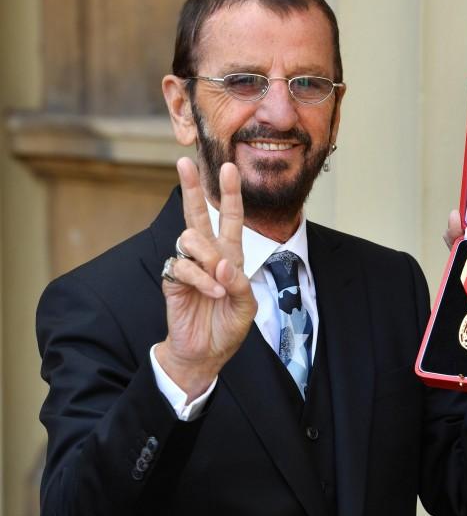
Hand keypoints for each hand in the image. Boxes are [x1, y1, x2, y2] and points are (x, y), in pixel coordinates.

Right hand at [155, 158, 256, 400]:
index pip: (231, 220)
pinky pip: (182, 265)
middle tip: (184, 161)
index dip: (230, 195)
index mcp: (230, 257)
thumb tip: (223, 262)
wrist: (205, 353)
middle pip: (198, 214)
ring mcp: (188, 266)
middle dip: (192, 187)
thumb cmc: (227, 328)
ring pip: (190, 237)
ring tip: (219, 284)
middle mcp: (208, 256)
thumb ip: (239, 282)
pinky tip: (211, 293)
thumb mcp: (246, 306)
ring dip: (208, 257)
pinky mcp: (173, 280)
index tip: (229, 167)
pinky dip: (200, 278)